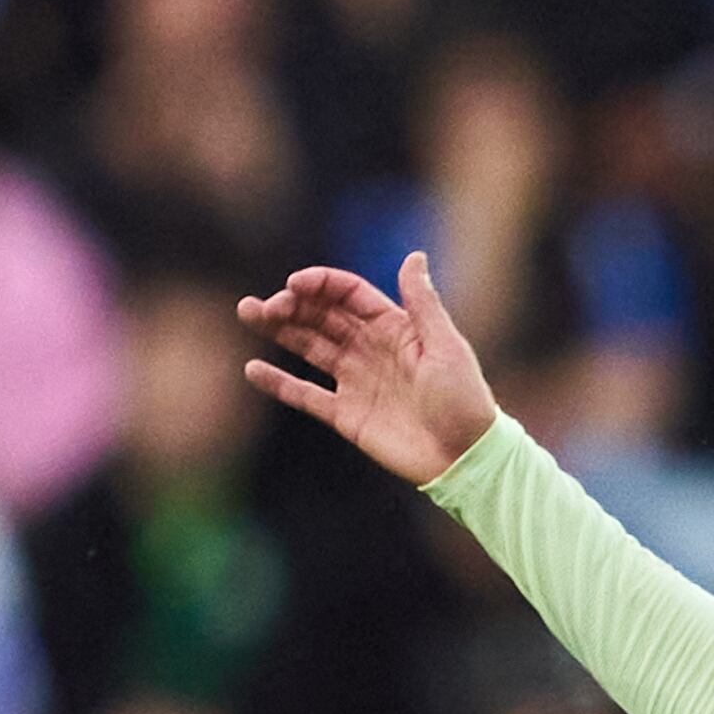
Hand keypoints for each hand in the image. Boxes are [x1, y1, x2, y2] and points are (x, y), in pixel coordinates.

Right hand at [234, 253, 500, 486]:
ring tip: (247, 312)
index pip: (348, 294)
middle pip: (322, 316)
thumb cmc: (464, 400)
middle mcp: (371, 350)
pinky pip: (306, 395)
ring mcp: (356, 382)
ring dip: (279, 330)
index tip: (294, 285)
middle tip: (264, 305)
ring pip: (309, 347)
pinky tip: (253, 369)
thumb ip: (422, 303)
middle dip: (291, 305)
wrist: (466, 458)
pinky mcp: (347, 415)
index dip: (320, 284)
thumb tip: (413, 255)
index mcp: (395, 328)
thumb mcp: (446, 347)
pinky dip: (280, 383)